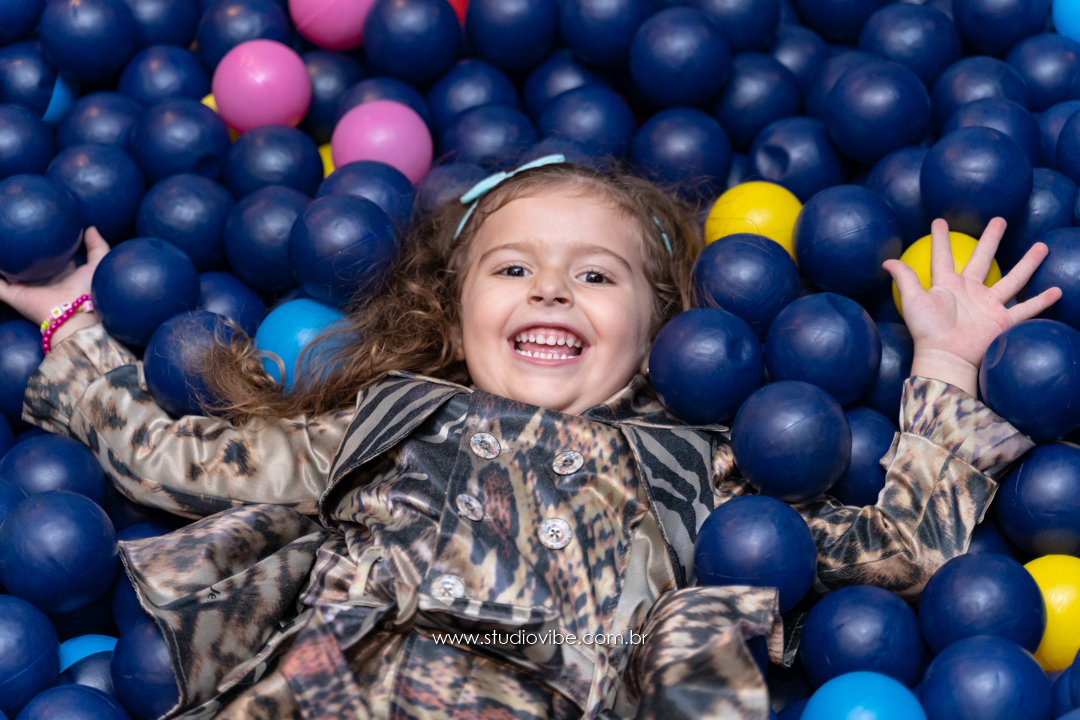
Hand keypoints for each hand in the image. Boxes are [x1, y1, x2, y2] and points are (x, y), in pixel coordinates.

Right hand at [0, 227, 109, 343]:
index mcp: (61, 274)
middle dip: (20, 252)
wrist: (74, 313)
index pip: (50, 257)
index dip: (44, 246)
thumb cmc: (89, 291)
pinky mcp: (13, 295)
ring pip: (8, 272)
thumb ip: (97, 246)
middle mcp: (41, 280)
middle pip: (27, 264)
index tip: (38, 231)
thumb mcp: (98, 264)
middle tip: (13, 235)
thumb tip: (91, 227)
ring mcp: (25, 288)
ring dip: (4, 262)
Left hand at [882, 217, 1060, 395]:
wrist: (945, 356)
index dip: (941, 239)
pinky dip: (1041, 301)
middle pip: (983, 258)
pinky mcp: (1002, 320)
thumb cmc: (927, 330)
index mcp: (947, 284)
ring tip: (1041, 246)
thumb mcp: (913, 300)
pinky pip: (1026, 308)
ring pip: (1013, 279)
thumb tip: (886, 260)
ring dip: (1027, 263)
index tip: (939, 220)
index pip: (943, 255)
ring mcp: (988, 305)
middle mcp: (970, 290)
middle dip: (991, 239)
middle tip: (999, 220)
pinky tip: (1056, 290)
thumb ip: (904, 278)